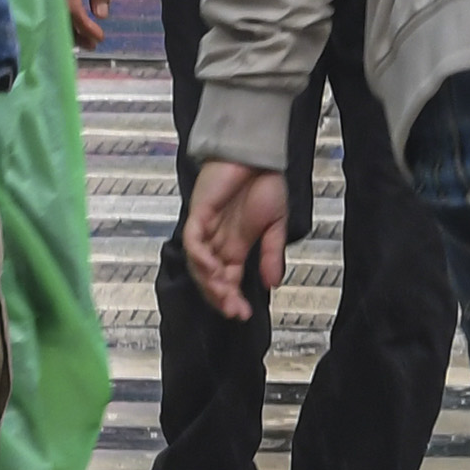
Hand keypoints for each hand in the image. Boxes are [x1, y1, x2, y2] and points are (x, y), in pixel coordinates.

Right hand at [59, 0, 121, 48]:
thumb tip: (101, 13)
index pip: (71, 8)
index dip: (84, 26)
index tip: (99, 37)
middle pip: (58, 11)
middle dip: (75, 31)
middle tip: (92, 43)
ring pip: (51, 4)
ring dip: (67, 23)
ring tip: (83, 36)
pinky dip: (59, 8)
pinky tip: (69, 17)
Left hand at [182, 161, 288, 320]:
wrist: (259, 155)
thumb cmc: (265, 182)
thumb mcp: (276, 225)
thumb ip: (272, 254)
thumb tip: (274, 283)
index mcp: (235, 246)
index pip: (228, 280)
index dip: (233, 299)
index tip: (244, 314)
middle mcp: (218, 241)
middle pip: (211, 279)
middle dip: (221, 297)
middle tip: (233, 310)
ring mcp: (206, 228)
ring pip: (199, 265)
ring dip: (210, 283)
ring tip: (225, 294)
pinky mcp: (198, 214)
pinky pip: (193, 242)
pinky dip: (201, 258)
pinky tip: (214, 269)